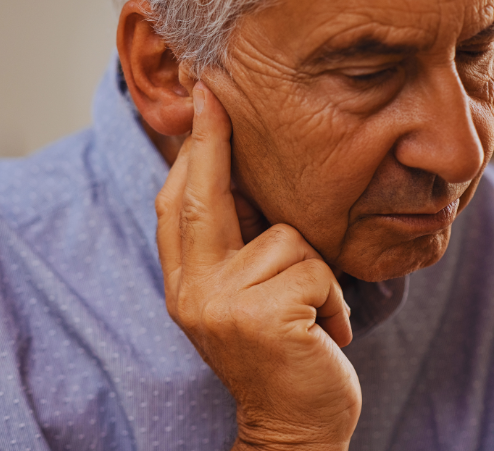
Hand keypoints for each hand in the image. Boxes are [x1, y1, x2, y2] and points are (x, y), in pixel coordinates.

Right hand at [155, 82, 359, 450]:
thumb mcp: (237, 297)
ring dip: (313, 270)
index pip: (176, 206)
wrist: (291, 423)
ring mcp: (221, 306)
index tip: (202, 104)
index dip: (189, 153)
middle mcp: (191, 292)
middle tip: (215, 93)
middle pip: (200, 198)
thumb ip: (227, 247)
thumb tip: (229, 174)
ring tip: (310, 311)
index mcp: (182, 283)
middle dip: (211, 140)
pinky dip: (334, 299)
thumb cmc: (275, 350)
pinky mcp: (263, 319)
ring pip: (284, 238)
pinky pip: (315, 272)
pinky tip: (325, 332)